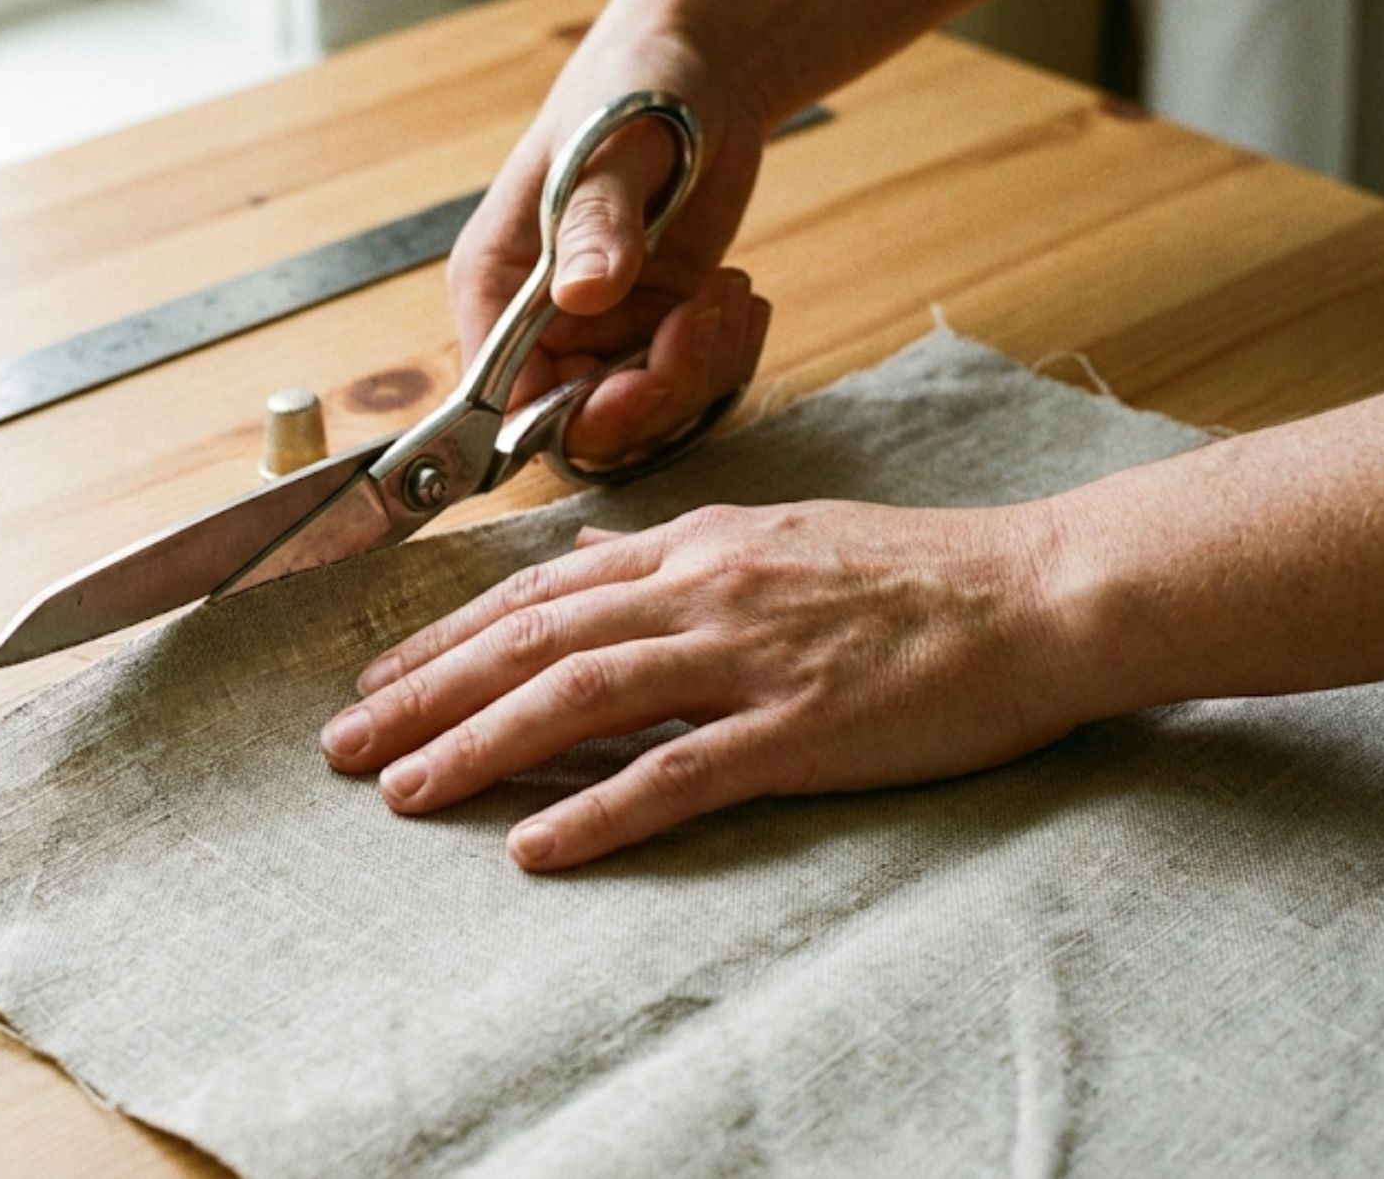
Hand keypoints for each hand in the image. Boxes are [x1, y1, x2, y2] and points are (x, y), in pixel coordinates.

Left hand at [318, 501, 1089, 869]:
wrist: (1040, 593)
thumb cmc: (917, 574)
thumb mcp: (778, 534)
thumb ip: (675, 552)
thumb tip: (588, 556)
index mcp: (697, 546)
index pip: (539, 593)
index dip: (446, 638)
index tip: (378, 675)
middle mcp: (703, 590)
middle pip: (531, 642)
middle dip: (423, 692)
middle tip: (343, 743)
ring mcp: (749, 657)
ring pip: (580, 697)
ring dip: (478, 746)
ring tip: (403, 791)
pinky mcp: (801, 728)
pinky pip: (678, 774)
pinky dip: (598, 811)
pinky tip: (534, 847)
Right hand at [450, 17, 773, 463]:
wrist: (701, 71)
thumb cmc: (634, 88)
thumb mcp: (612, 147)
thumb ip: (596, 223)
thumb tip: (582, 293)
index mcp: (495, 284)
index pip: (502, 398)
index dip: (566, 416)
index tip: (641, 387)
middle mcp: (540, 323)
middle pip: (581, 423)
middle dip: (656, 391)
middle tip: (704, 321)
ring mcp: (600, 333)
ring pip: (645, 414)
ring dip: (702, 368)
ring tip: (731, 291)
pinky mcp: (654, 330)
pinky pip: (688, 385)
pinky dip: (725, 354)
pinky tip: (739, 295)